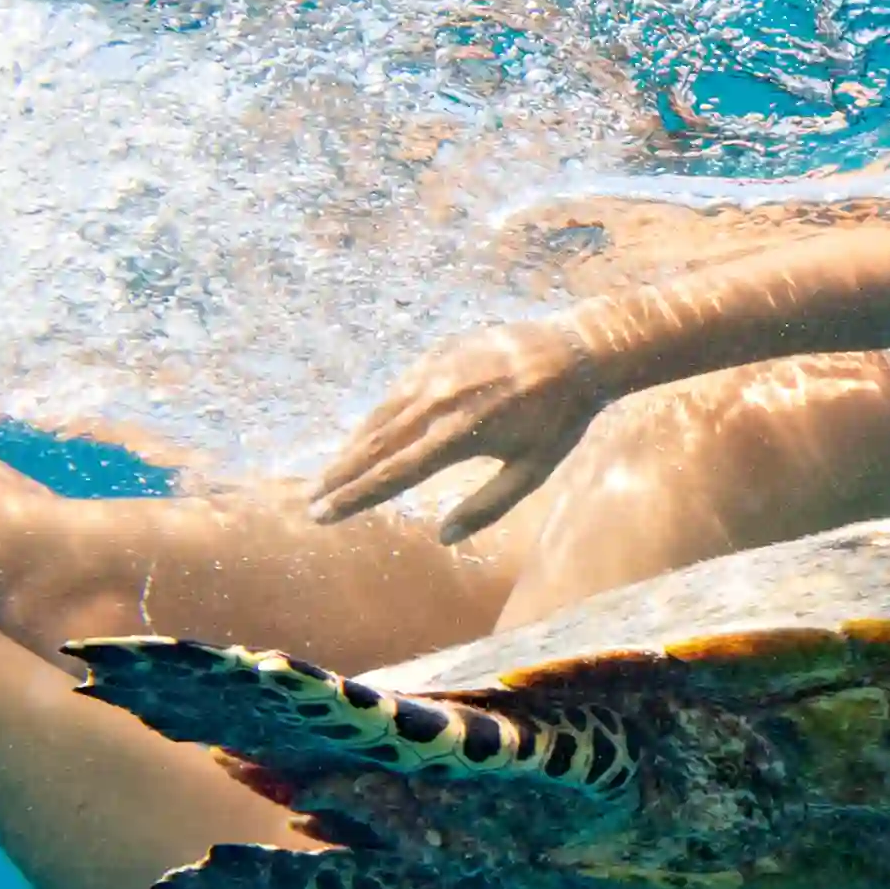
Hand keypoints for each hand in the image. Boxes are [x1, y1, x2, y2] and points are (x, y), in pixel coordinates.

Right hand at [310, 318, 604, 540]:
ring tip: (329, 476)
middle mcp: (438, 401)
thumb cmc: (561, 419)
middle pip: (375, 445)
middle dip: (340, 476)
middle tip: (312, 502)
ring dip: (351, 447)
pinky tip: (363, 436)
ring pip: (380, 416)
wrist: (577, 351)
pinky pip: (397, 391)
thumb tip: (444, 537)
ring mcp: (435, 372)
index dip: (355, 497)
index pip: (393, 473)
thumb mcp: (533, 470)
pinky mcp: (437, 354)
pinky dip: (376, 417)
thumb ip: (488, 506)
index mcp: (460, 434)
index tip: (323, 515)